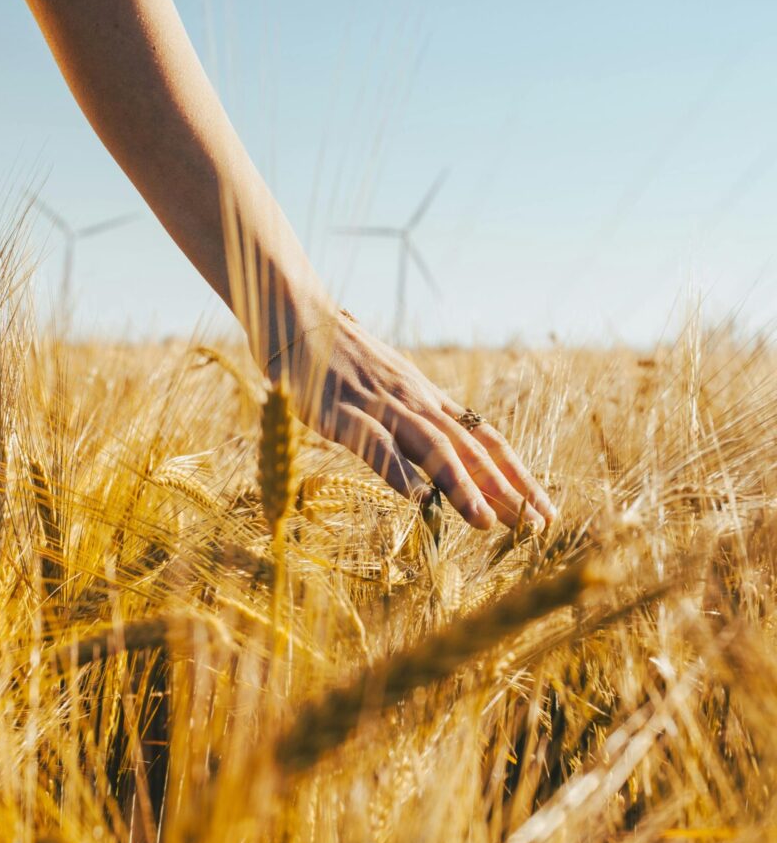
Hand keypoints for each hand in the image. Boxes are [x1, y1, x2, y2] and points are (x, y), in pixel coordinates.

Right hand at [267, 304, 556, 533]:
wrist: (297, 315)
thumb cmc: (338, 351)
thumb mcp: (388, 378)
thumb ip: (412, 404)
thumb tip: (437, 423)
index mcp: (427, 398)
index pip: (485, 439)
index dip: (517, 474)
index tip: (544, 507)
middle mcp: (416, 402)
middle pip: (471, 448)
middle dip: (506, 489)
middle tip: (535, 527)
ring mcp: (382, 407)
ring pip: (433, 449)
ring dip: (462, 487)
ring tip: (486, 523)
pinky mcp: (344, 414)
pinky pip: (377, 446)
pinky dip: (398, 473)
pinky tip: (417, 501)